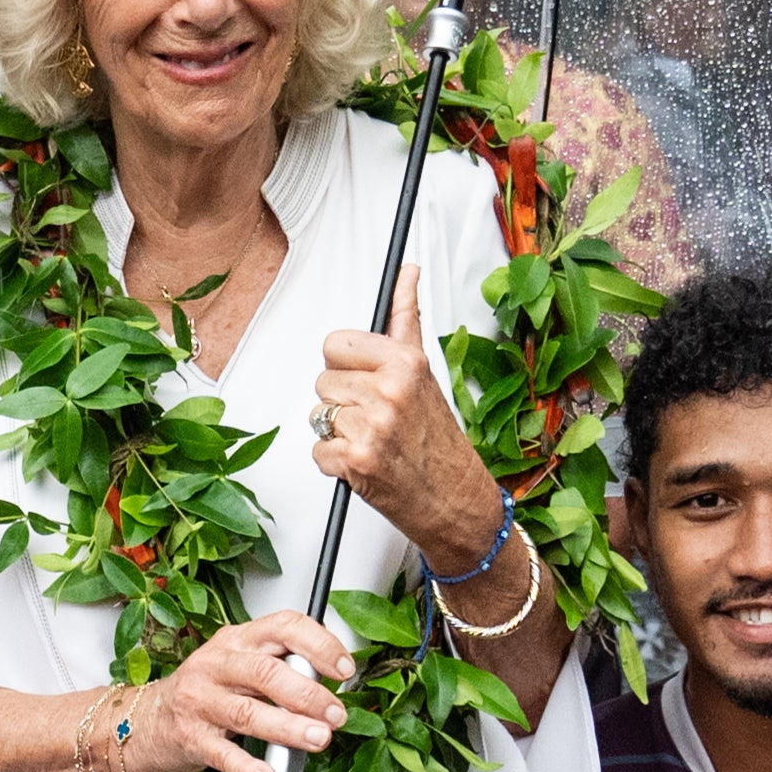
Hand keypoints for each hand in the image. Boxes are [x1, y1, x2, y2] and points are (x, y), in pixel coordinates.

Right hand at [136, 609, 354, 771]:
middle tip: (336, 715)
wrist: (146, 720)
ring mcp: (200, 701)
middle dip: (308, 694)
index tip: (343, 669)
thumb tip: (329, 684)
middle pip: (267, 672)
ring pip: (248, 712)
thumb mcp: (239, 664)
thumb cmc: (204, 691)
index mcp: (237, 640)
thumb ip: (280, 667)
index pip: (284, 627)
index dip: (319, 644)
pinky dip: (248, 768)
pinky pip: (222, 755)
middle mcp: (217, 665)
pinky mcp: (190, 738)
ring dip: (288, 728)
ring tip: (317, 739)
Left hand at [309, 269, 500, 575]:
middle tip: (374, 418)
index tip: (366, 380)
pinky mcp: (355, 461)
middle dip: (342, 400)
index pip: (335, 344)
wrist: (454, 499)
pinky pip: (317, 450)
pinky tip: (363, 463)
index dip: (346, 365)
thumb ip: (406, 319)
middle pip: (323, 380)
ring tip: (372, 440)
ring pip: (318, 414)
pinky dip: (334, 462)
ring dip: (337, 432)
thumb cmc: (436, 439)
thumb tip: (407, 272)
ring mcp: (371, 427)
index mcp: (405, 362)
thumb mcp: (424, 371)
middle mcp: (389, 391)